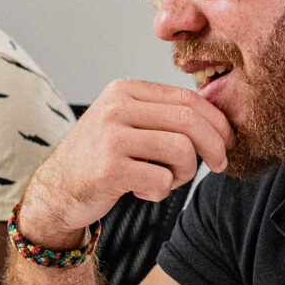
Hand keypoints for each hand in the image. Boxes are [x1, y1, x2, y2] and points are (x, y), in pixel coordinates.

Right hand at [12, 79, 232, 249]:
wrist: (56, 191)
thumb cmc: (101, 159)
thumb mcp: (126, 123)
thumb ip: (163, 115)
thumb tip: (220, 120)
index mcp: (124, 91)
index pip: (188, 98)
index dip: (218, 122)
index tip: (228, 141)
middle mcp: (116, 108)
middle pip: (190, 121)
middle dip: (215, 146)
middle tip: (220, 164)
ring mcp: (110, 138)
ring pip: (181, 151)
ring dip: (185, 173)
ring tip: (168, 180)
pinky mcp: (108, 170)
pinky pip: (162, 181)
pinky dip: (161, 192)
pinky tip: (143, 191)